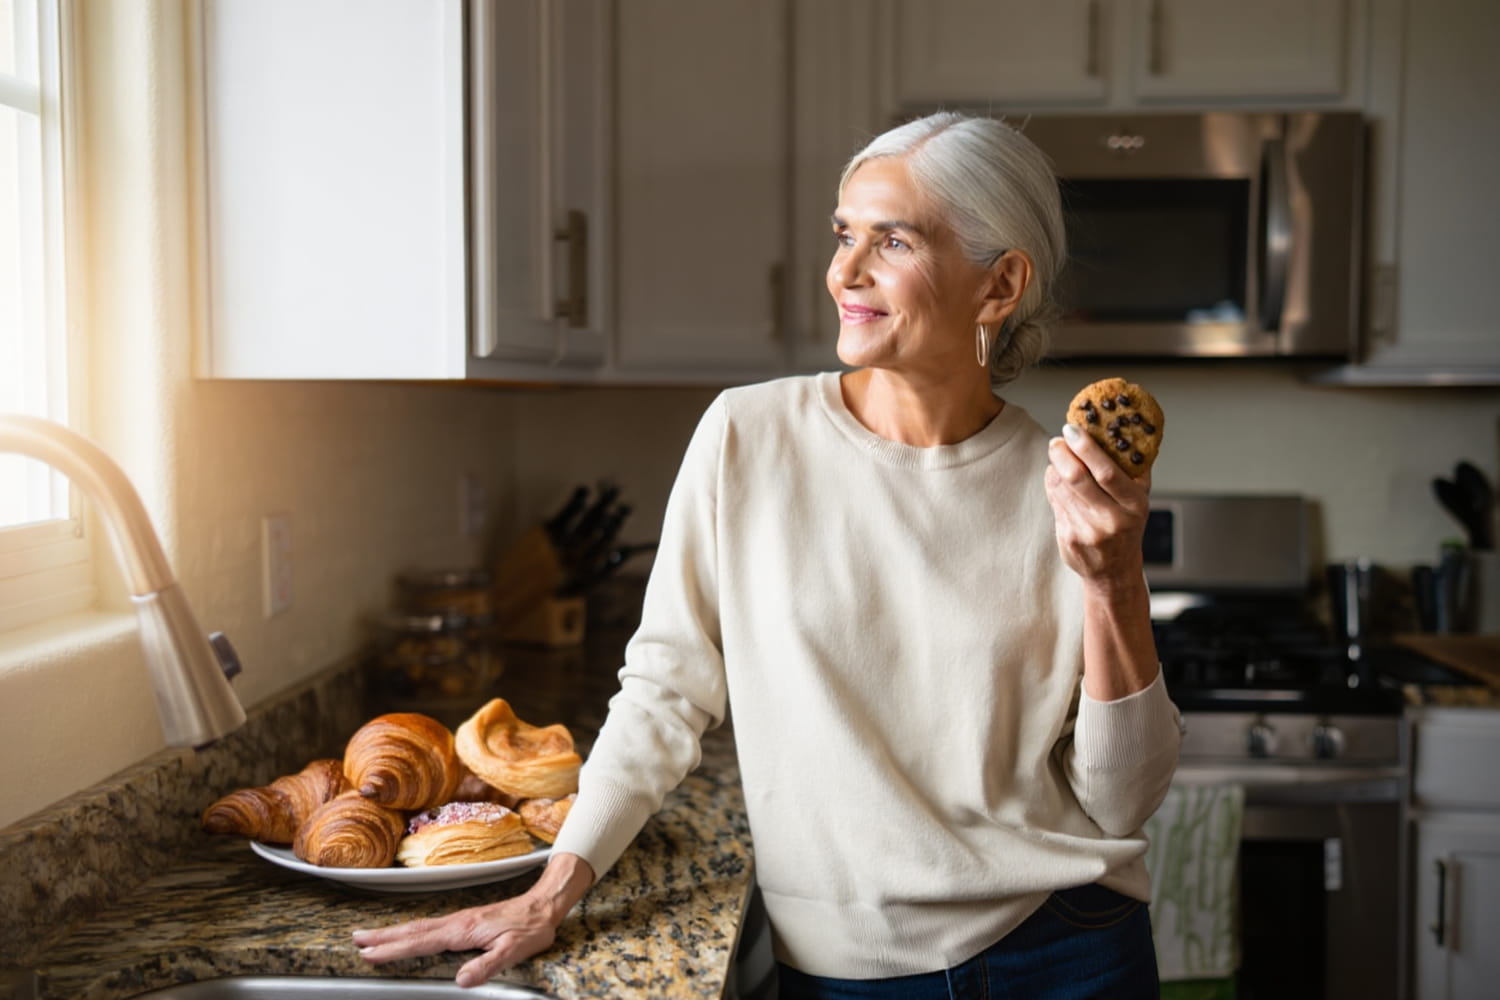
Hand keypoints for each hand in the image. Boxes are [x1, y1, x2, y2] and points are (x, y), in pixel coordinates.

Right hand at [352, 852, 592, 987]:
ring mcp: (459, 920)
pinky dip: (410, 931)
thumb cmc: (530, 928)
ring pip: (419, 927)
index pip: (421, 942)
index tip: (371, 953)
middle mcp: (456, 922)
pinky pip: (429, 926)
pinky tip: (406, 935)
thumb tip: (462, 980)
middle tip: (356, 940)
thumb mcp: (514, 950)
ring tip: (370, 936)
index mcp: (463, 931)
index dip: (395, 949)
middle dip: (383, 937)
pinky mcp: (464, 922)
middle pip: (412, 931)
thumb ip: (487, 965)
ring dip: (392, 933)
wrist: (543, 905)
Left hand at [1044, 423, 1150, 588]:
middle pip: (1077, 478)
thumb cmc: (1127, 526)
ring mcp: (1087, 531)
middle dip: (1062, 453)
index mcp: (1134, 505)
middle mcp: (1111, 519)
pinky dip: (1053, 484)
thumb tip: (1121, 428)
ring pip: (1061, 487)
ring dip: (1055, 467)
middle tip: (1058, 440)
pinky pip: (1054, 501)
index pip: (1106, 471)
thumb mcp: (1139, 499)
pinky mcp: (1068, 538)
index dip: (1086, 448)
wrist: (1113, 570)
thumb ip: (1133, 467)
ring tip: (1059, 456)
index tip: (1072, 429)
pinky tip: (1058, 478)